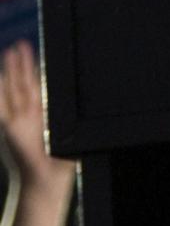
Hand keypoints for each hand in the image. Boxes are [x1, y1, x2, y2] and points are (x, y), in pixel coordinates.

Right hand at [0, 40, 71, 199]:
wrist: (46, 181)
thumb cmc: (62, 163)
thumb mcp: (75, 135)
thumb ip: (80, 121)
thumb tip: (104, 106)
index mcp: (46, 115)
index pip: (42, 87)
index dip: (39, 70)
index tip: (38, 54)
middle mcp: (31, 115)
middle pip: (26, 83)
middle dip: (24, 64)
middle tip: (21, 44)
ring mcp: (19, 120)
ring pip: (14, 89)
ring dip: (12, 71)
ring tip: (10, 51)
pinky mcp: (10, 128)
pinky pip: (2, 107)